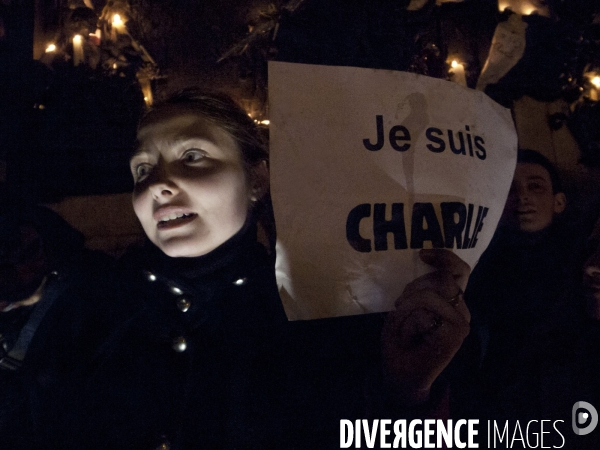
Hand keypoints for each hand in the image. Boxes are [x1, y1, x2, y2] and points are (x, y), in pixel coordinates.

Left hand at [381, 249, 470, 404]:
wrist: (402, 375)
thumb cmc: (401, 340)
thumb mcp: (404, 308)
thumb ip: (419, 288)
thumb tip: (426, 264)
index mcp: (450, 300)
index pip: (458, 270)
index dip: (444, 256)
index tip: (422, 254)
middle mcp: (460, 308)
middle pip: (444, 277)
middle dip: (414, 287)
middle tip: (400, 305)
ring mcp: (462, 320)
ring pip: (429, 294)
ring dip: (406, 307)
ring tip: (403, 326)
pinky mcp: (458, 332)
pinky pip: (425, 312)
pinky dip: (409, 321)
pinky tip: (409, 337)